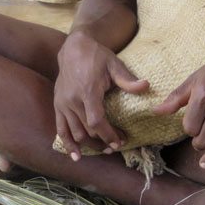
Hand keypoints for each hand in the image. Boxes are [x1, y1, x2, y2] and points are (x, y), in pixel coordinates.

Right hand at [54, 31, 148, 160]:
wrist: (73, 49)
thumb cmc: (97, 56)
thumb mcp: (114, 65)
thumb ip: (128, 79)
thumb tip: (146, 86)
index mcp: (88, 91)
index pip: (96, 121)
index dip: (108, 134)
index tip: (120, 142)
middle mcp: (72, 100)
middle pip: (87, 130)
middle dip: (102, 141)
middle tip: (117, 146)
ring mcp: (63, 104)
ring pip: (75, 133)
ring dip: (89, 145)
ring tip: (104, 150)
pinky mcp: (57, 105)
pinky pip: (60, 129)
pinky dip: (67, 144)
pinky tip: (76, 156)